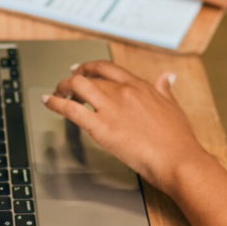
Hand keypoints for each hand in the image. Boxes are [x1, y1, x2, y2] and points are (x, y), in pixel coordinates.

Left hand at [41, 60, 212, 193]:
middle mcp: (123, 92)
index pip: (108, 68)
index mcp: (139, 86)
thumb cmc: (178, 139)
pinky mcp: (101, 127)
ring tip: (55, 94)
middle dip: (73, 78)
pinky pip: (70, 109)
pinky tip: (48, 102)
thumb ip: (164, 89)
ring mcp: (111, 108)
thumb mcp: (173, 106)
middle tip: (65, 83)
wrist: (177, 159)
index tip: (82, 69)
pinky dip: (55, 103)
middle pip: (89, 75)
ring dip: (62, 87)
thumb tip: (166, 76)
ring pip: (77, 85)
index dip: (90, 66)